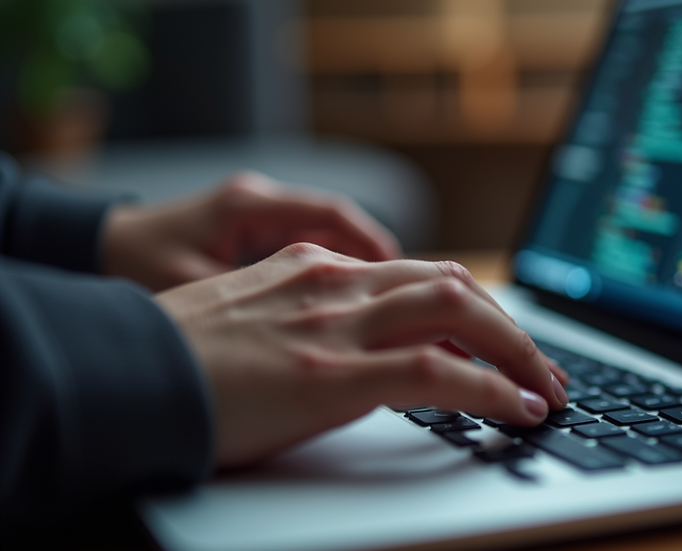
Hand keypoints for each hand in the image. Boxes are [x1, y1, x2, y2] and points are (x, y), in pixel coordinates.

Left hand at [103, 172, 401, 290]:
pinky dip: (327, 274)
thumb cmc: (136, 268)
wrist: (97, 252)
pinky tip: (338, 307)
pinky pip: (304, 251)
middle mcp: (258, 202)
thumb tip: (308, 330)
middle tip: (405, 295)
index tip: (402, 272)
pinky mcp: (250, 234)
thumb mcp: (195, 292)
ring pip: (323, 238)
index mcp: (247, 206)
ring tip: (379, 306)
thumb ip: (251, 305)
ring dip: (352, 269)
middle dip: (374, 259)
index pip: (332, 214)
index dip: (372, 243)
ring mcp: (255, 217)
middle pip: (337, 224)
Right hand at [155, 243, 569, 467]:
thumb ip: (306, 322)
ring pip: (459, 311)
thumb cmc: (174, 357)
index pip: (420, 274)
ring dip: (517, 350)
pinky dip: (491, 386)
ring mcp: (337, 323)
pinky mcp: (333, 372)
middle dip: (509, 324)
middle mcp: (335, 282)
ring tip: (547, 387)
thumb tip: (348, 351)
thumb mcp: (252, 322)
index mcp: (316, 269)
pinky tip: (518, 406)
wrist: (121, 374)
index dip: (473, 304)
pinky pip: (437, 370)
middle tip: (542, 365)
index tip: (500, 336)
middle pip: (453, 283)